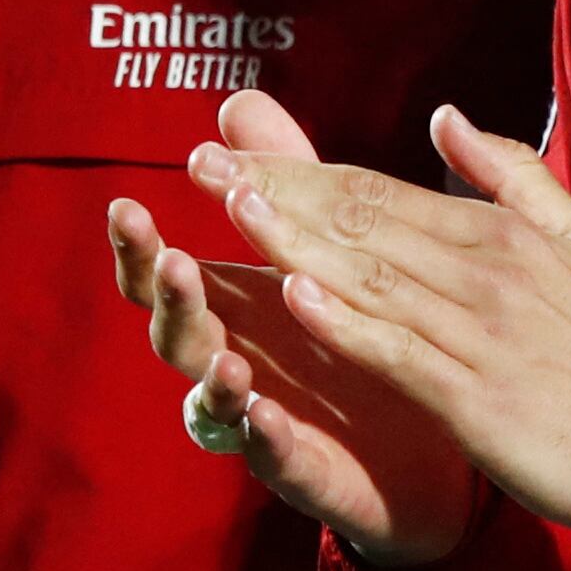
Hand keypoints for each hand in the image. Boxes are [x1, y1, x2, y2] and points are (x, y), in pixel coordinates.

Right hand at [110, 93, 482, 566]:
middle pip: (176, 332)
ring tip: (224, 355)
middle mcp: (239, 360)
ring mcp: (266, 419)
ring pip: (213, 401)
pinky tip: (264, 419)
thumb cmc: (371, 335)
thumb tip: (238, 100)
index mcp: (241, 305)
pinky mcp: (309, 470)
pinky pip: (277, 460)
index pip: (168, 271)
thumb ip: (287, 177)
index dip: (141, 247)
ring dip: (211, 376)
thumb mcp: (333, 246)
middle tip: (169, 262)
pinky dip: (265, 440)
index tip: (124, 206)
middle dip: (167, 300)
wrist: (446, 442)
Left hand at [191, 93, 570, 549]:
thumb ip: (509, 175)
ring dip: (300, 242)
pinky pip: (404, 354)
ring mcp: (483, 335)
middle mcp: (487, 273)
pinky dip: (351, 324)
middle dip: (279, 193)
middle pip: (365, 223)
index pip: (380, 193)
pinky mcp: (481, 400)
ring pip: (375, 279)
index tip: (228, 152)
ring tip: (235, 208)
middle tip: (201, 166)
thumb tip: (443, 117)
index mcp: (501, 234)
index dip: (301, 172)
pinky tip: (298, 299)